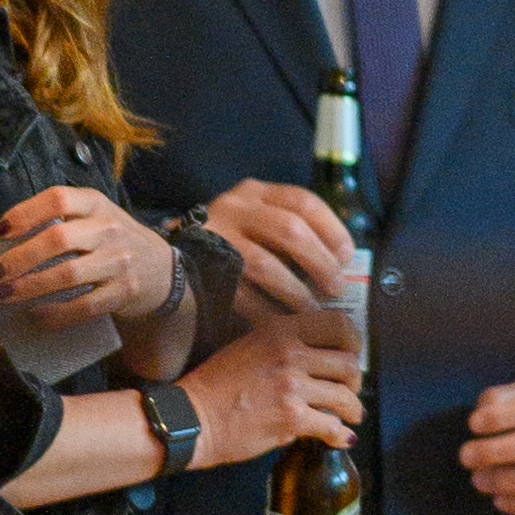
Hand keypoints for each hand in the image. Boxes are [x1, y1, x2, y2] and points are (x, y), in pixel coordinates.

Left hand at [0, 184, 181, 328]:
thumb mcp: (94, 216)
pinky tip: (36, 315)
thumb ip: (61, 219)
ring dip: (30, 287)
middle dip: (19, 259)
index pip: (58, 199)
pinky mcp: (123, 292)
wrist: (160, 268)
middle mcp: (109, 229)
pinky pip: (83, 306)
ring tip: (5, 295)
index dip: (25, 213)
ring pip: (67, 275)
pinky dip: (55, 313)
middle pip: (58, 239)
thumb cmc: (111, 241)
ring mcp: (119, 261)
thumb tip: (5, 237)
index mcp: (96, 204)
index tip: (1, 231)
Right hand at [192, 328, 365, 469]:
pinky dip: (340, 435)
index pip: (338, 324)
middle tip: (350, 390)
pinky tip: (340, 438)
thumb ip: (286, 345)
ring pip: (345, 396)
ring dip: (352, 409)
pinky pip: (332, 426)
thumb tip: (323, 356)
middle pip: (348, 363)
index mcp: (280, 330)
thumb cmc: (217, 384)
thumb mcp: (250, 346)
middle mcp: (290, 353)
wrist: (193, 418)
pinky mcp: (291, 418)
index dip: (353, 342)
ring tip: (350, 415)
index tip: (353, 355)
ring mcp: (292, 386)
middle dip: (355, 381)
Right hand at [206, 174, 363, 314]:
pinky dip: (266, 310)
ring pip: (267, 265)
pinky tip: (282, 321)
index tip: (346, 255)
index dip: (332, 229)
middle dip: (320, 263)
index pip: (303, 201)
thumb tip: (339, 258)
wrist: (167, 260)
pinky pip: (243, 294)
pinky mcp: (203, 270)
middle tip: (336, 287)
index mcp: (254, 193)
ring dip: (296, 292)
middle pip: (291, 230)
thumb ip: (290, 231)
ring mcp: (216, 238)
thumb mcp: (255, 220)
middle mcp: (234, 208)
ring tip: (313, 311)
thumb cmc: (227, 244)